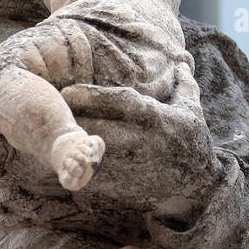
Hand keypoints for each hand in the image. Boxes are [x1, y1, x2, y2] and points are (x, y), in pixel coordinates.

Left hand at [61, 83, 221, 223]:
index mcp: (155, 118)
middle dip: (74, 120)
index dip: (91, 97)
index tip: (68, 92)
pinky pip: (94, 177)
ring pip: (93, 154)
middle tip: (50, 111)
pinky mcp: (124, 186)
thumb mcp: (192, 112)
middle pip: (100, 128)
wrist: (198, 188)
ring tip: (51, 135)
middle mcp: (142, 141)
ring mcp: (132, 166)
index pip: (119, 102)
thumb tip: (182, 60)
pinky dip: (77, 168)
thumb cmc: (191, 143)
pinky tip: (61, 160)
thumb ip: (183, 85)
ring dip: (72, 145)